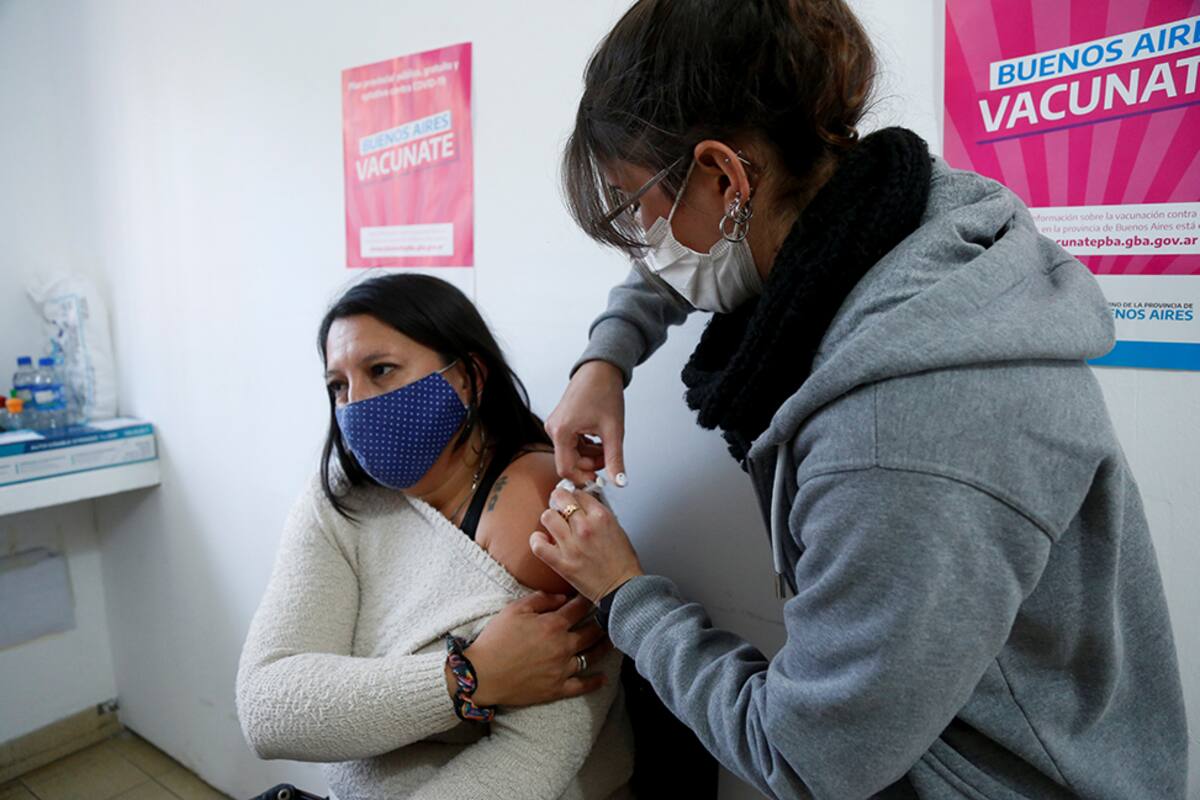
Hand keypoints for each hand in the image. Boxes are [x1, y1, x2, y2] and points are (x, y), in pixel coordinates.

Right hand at [457, 593, 612, 706]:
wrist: (482, 674)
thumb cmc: (495, 640)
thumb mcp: (514, 610)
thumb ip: (540, 599)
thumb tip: (562, 596)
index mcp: (552, 625)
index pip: (578, 608)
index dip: (588, 600)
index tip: (595, 594)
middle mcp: (563, 646)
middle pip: (592, 631)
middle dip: (603, 621)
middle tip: (611, 616)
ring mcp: (562, 669)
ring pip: (592, 656)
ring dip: (604, 647)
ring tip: (613, 640)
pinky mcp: (557, 689)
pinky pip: (582, 686)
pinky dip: (595, 682)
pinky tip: (603, 678)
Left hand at [531, 487, 643, 602]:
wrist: (622, 588)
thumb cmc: (622, 562)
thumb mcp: (617, 529)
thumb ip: (599, 515)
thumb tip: (584, 505)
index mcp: (602, 517)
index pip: (579, 493)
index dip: (575, 497)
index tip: (573, 502)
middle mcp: (585, 527)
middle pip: (561, 498)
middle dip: (559, 500)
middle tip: (559, 507)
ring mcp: (571, 545)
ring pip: (547, 517)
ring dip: (550, 519)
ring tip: (554, 525)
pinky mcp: (561, 562)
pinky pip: (538, 545)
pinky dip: (537, 540)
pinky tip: (543, 540)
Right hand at [546, 360, 626, 486]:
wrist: (601, 370)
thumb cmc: (604, 391)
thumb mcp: (613, 430)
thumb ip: (615, 459)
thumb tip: (619, 482)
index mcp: (561, 431)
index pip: (566, 469)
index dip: (584, 477)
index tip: (599, 479)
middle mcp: (553, 429)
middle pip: (569, 462)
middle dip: (590, 464)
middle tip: (608, 457)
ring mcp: (556, 425)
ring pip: (571, 453)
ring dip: (589, 455)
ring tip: (606, 444)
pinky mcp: (560, 422)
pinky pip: (571, 443)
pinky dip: (586, 446)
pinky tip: (598, 438)